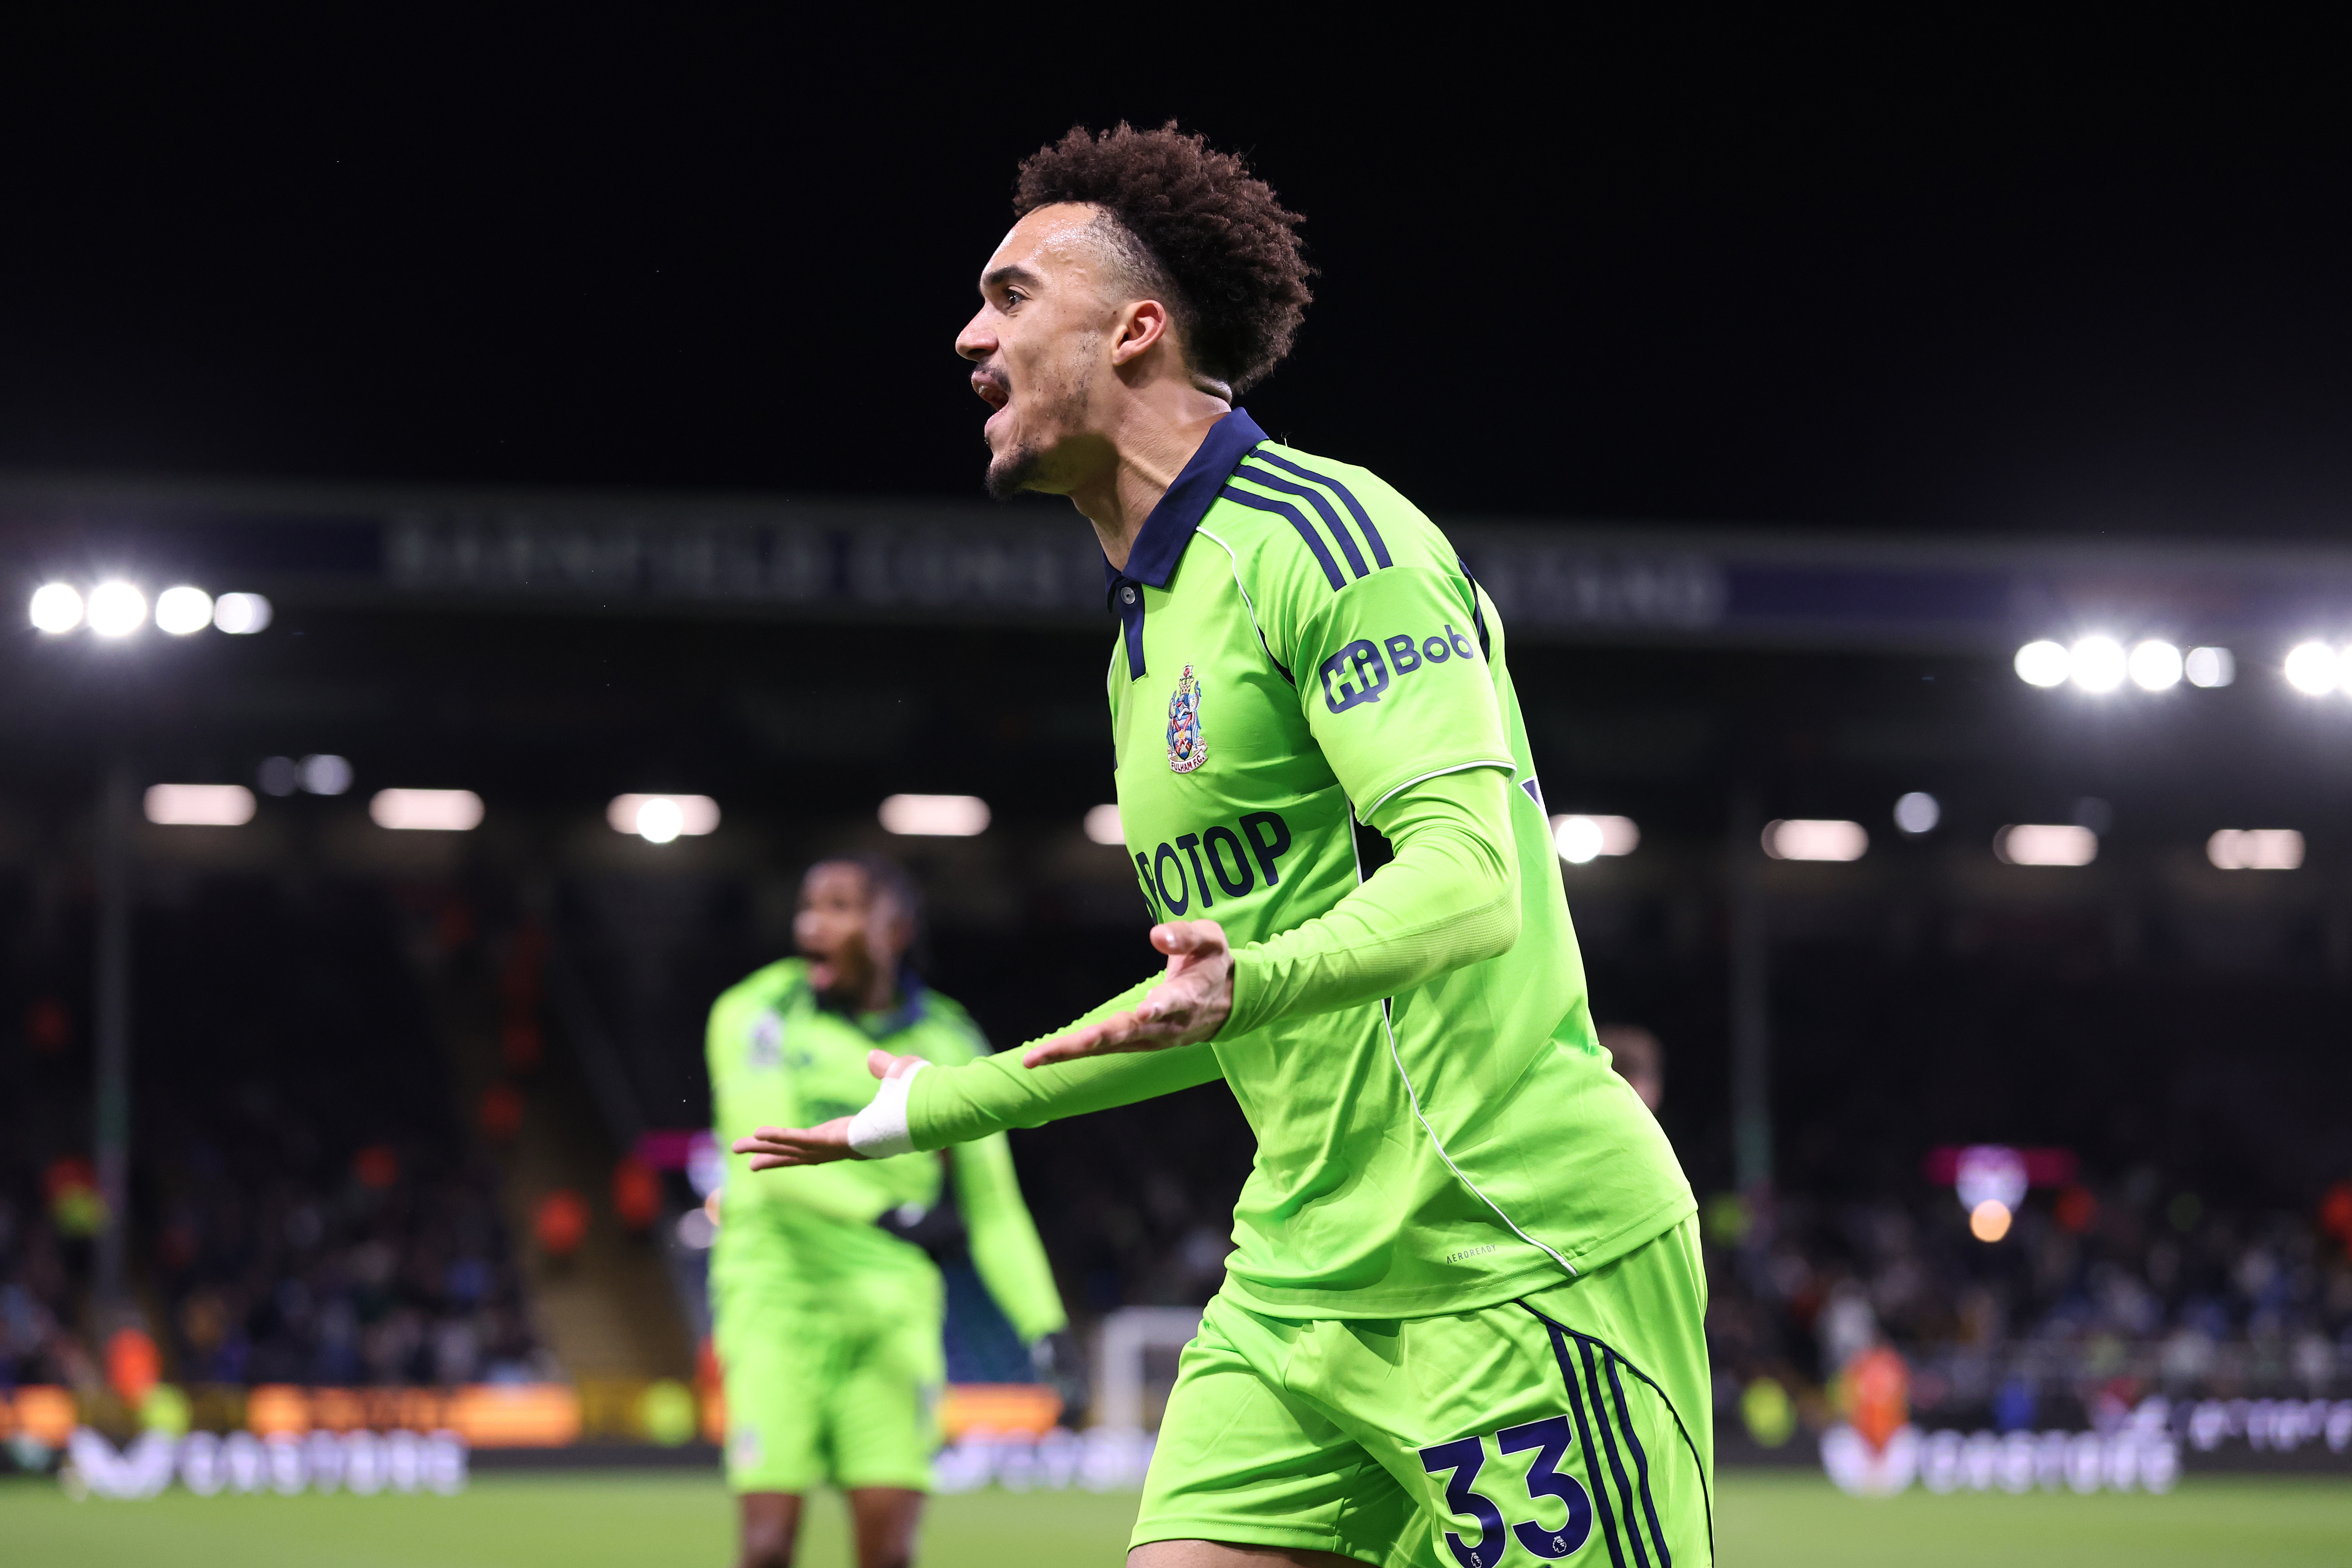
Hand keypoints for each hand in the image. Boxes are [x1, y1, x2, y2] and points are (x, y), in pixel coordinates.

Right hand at [731, 1050, 927, 1168]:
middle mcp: (843, 1144)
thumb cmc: (919, 1096)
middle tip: (749, 1161)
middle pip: (800, 1154)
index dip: (797, 1143)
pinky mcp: (836, 1141)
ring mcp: (839, 1146)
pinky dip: (780, 1138)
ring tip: (738, 1149)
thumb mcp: (896, 1077)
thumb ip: (883, 1068)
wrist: (929, 1109)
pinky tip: (758, 1136)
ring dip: (766, 1150)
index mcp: (854, 1132)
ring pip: (795, 1150)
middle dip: (774, 1156)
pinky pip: (802, 1140)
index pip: (819, 1141)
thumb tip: (874, 1057)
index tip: (781, 1143)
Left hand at [1023, 920, 1231, 1066]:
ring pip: (1109, 1046)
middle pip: (1128, 1032)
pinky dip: (1074, 1052)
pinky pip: (1103, 1048)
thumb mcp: (1211, 939)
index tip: (1146, 1009)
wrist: (1228, 1002)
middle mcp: (1167, 1025)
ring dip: (1073, 1051)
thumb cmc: (1213, 963)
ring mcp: (1150, 1038)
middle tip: (1068, 1044)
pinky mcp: (1137, 1042)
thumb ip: (1186, 935)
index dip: (1160, 1006)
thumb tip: (1155, 935)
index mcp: (1188, 996)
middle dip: (1095, 1039)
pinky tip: (1043, 1056)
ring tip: (1036, 1058)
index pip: (1174, 1002)